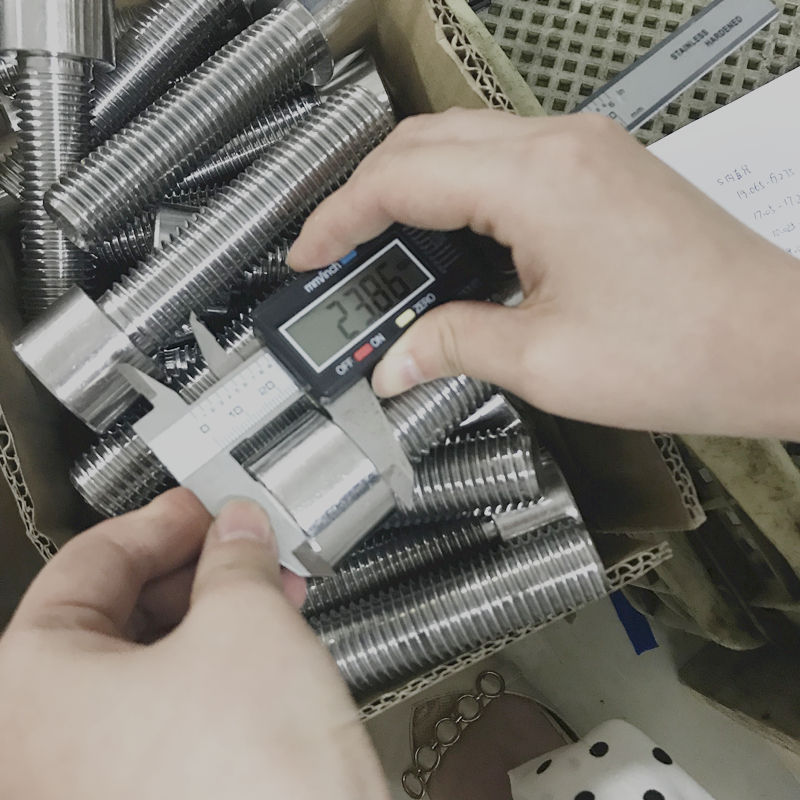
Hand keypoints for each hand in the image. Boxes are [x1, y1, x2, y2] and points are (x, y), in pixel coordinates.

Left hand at [0, 489, 387, 799]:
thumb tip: (236, 530)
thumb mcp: (245, 623)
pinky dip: (213, 672)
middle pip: (114, 617)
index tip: (202, 507)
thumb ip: (234, 556)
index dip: (159, 521)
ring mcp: (87, 786)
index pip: (89, 563)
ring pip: (146, 667)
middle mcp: (36, 750)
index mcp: (25, 691)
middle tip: (242, 545)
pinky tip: (264, 649)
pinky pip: (166, 714)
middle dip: (193, 571)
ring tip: (268, 590)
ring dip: (212, 618)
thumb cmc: (253, 785)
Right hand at [288, 109, 799, 439]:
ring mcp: (585, 151)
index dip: (339, 218)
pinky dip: (459, 196)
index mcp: (539, 182)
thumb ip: (452, 347)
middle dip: (365, 195)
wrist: (779, 345)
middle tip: (337, 251)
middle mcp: (562, 146)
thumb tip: (396, 359)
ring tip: (384, 254)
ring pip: (462, 145)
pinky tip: (448, 246)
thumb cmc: (691, 349)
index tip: (311, 250)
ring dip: (411, 191)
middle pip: (423, 143)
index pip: (400, 179)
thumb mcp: (545, 362)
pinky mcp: (600, 171)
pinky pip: (503, 163)